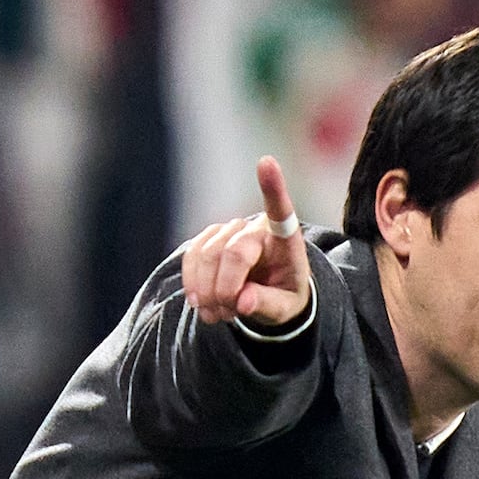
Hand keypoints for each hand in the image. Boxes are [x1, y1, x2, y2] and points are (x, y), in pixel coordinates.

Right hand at [179, 158, 313, 332]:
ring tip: (217, 315)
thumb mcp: (285, 308)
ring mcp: (230, 231)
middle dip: (225, 289)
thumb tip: (242, 303)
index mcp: (285, 240)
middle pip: (233, 253)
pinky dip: (193, 283)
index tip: (267, 162)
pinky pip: (192, 256)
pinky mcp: (209, 239)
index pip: (280, 210)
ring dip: (206, 290)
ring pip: (206, 255)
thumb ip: (266, 304)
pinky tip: (201, 303)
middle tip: (227, 316)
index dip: (272, 187)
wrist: (269, 294)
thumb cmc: (283, 296)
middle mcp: (256, 228)